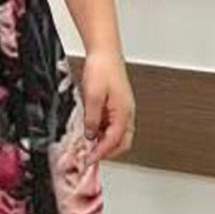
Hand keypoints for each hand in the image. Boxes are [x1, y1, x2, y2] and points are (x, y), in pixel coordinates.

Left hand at [77, 48, 135, 163]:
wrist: (105, 52)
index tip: (89, 161)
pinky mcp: (116, 106)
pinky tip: (90, 132)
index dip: (101, 153)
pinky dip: (102, 133)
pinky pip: (111, 125)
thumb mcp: (93, 96)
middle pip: (121, 143)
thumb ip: (92, 119)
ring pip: (117, 135)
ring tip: (88, 147)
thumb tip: (90, 135)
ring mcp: (122, 110)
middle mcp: (126, 113)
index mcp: (124, 112)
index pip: (114, 141)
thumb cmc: (103, 68)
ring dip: (104, 143)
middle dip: (107, 152)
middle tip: (91, 157)